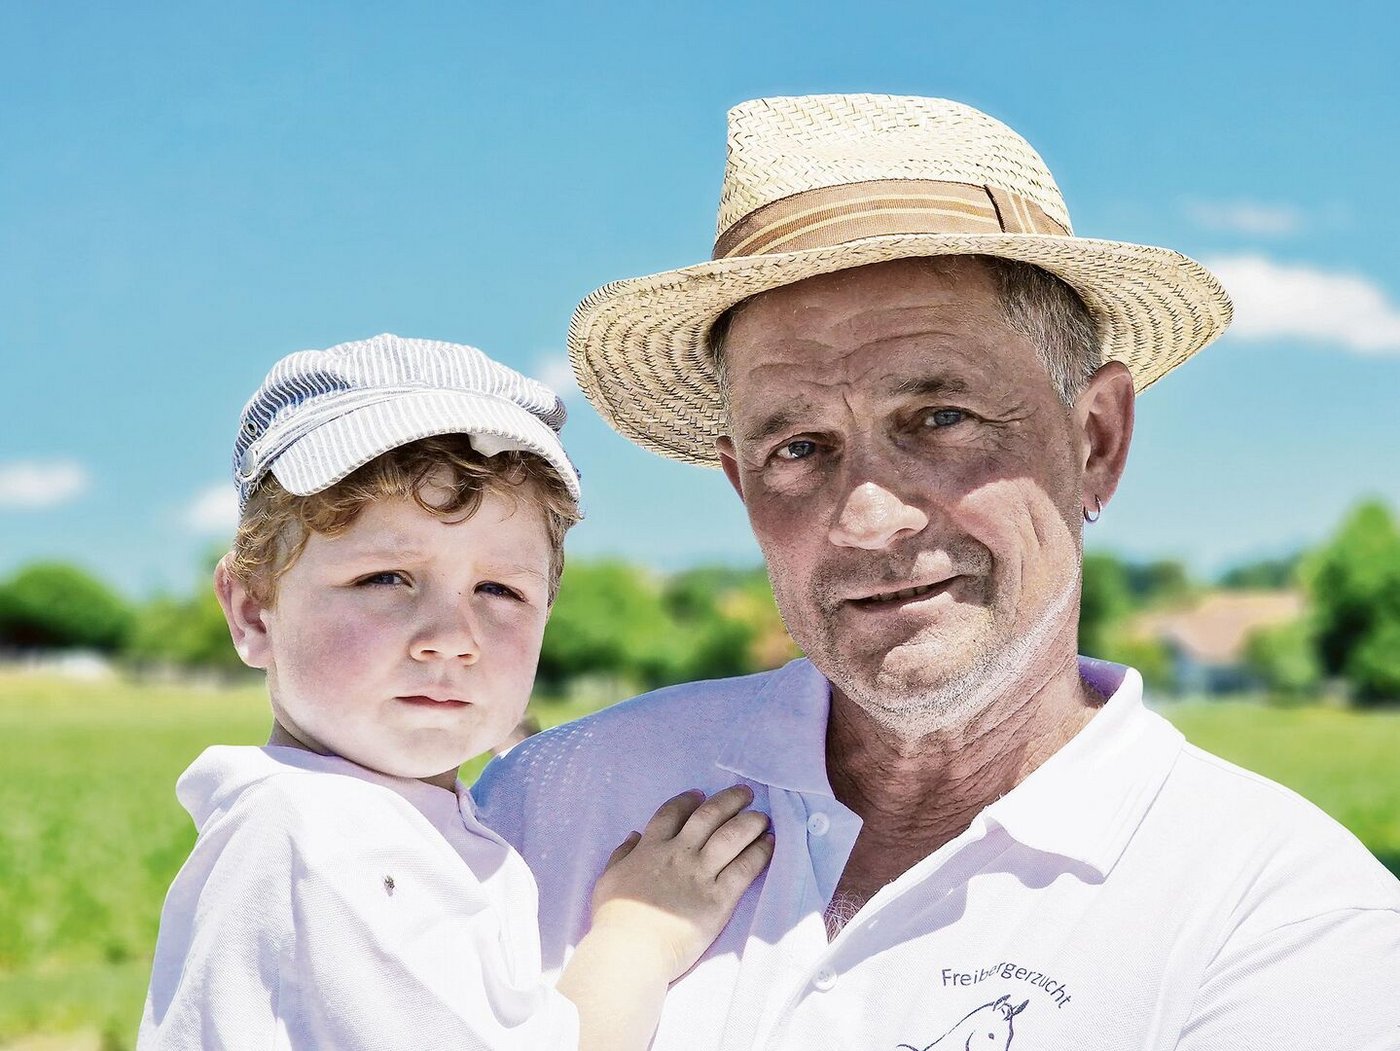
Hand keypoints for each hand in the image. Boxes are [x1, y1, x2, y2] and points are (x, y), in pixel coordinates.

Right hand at [589, 786, 772, 980]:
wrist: (631, 951)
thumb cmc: (614, 920)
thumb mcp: (608, 880)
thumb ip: (622, 855)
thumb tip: (634, 836)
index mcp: (650, 848)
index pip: (672, 813)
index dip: (688, 800)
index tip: (700, 793)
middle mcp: (678, 855)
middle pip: (708, 816)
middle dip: (729, 800)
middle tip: (745, 793)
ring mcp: (700, 875)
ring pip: (731, 836)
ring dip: (749, 822)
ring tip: (762, 817)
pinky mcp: (719, 899)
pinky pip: (744, 868)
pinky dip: (759, 852)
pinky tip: (769, 843)